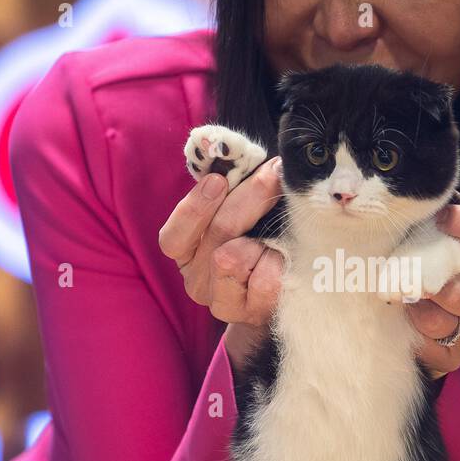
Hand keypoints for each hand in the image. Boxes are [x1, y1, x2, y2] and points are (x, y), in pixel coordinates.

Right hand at [158, 157, 284, 364]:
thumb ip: (228, 183)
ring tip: (276, 233)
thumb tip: (228, 146)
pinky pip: (264, 281)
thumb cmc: (256, 240)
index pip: (174, 236)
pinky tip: (285, 261)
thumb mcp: (237, 212)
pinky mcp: (250, 314)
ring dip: (261, 239)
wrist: (280, 295)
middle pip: (217, 234)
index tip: (218, 180)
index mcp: (186, 253)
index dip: (195, 207)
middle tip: (273, 174)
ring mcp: (222, 302)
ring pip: (234, 258)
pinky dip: (278, 265)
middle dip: (248, 198)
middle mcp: (197, 281)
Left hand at [408, 205, 459, 378]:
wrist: (405, 319)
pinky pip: (434, 351)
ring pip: (446, 324)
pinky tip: (403, 327)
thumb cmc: (416, 267)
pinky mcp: (453, 359)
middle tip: (406, 275)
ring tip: (399, 301)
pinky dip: (414, 339)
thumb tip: (409, 201)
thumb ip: (426, 220)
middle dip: (432, 284)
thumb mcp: (423, 238)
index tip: (437, 219)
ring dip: (416, 312)